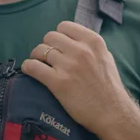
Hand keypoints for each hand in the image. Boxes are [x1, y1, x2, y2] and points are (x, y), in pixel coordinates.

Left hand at [21, 21, 139, 137]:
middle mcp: (81, 50)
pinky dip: (28, 67)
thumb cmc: (109, 87)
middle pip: (50, 37)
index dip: (58, 36)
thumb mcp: (106, 58)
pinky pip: (33, 67)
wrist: (112, 113)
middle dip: (47, 46)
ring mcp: (68, 66)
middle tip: (48, 58)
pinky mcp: (58, 82)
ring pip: (40, 50)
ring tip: (40, 65)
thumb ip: (90, 47)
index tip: (58, 46)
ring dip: (37, 57)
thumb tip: (73, 40)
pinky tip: (30, 70)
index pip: (64, 26)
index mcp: (93, 41)